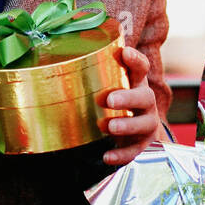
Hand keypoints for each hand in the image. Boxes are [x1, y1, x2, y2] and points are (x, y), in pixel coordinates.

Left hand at [101, 45, 165, 164]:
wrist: (131, 129)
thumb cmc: (114, 99)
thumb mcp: (106, 84)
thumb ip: (90, 69)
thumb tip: (57, 47)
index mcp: (136, 83)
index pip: (141, 68)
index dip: (135, 60)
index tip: (124, 52)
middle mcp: (145, 102)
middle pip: (145, 97)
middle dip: (128, 98)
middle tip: (109, 100)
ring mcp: (146, 123)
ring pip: (144, 124)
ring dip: (126, 125)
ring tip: (107, 126)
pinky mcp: (142, 144)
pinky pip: (136, 151)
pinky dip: (122, 155)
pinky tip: (107, 157)